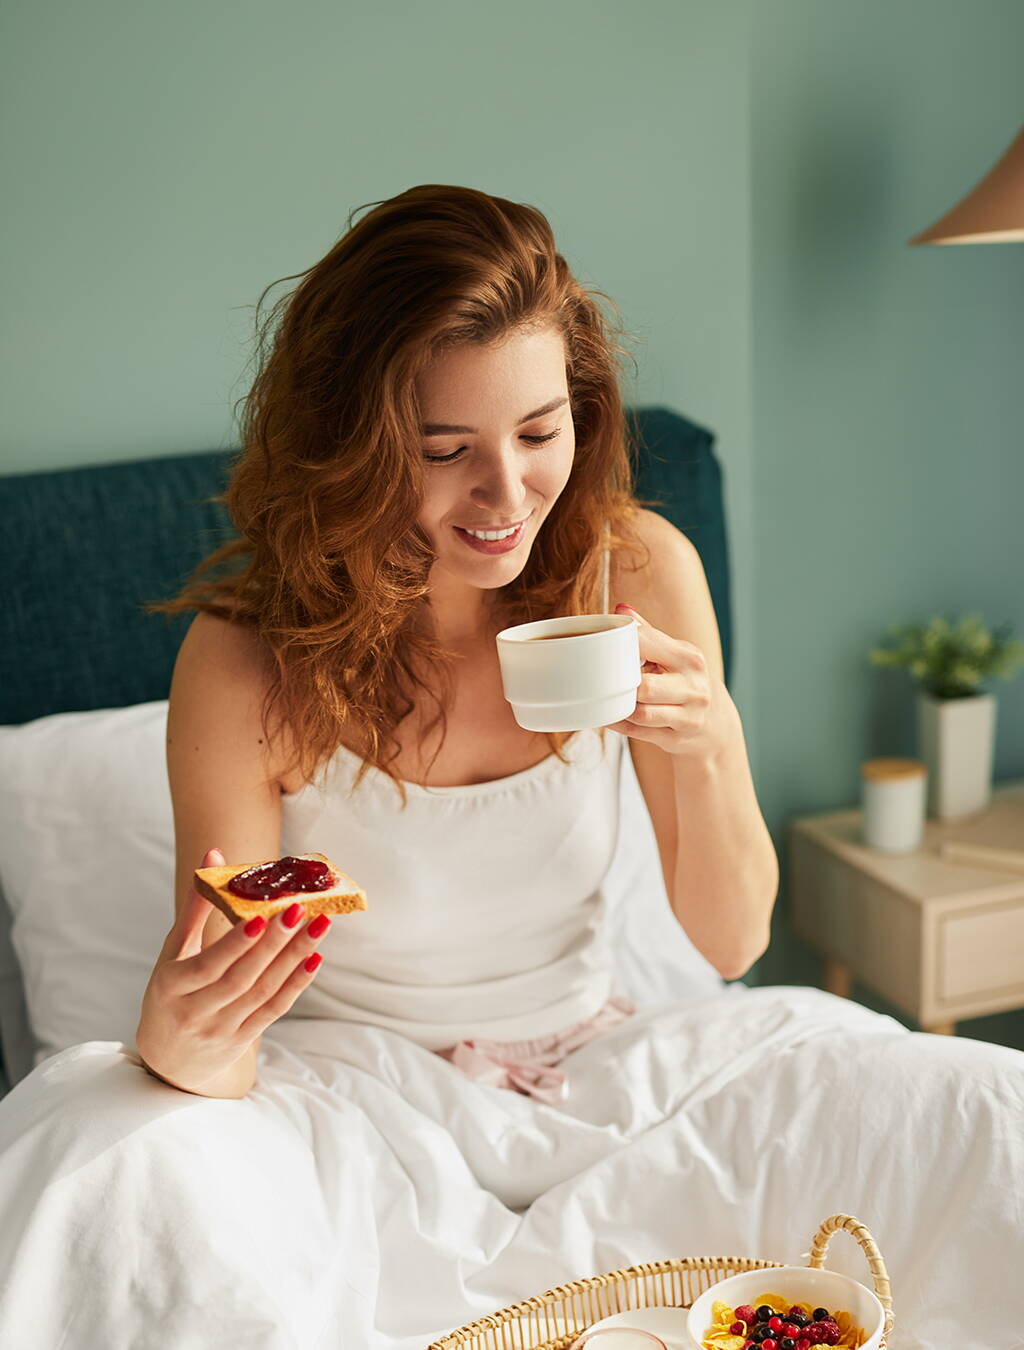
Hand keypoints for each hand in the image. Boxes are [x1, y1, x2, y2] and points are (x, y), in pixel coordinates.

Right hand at [135, 847, 329, 1092]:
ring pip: (263, 993)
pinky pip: (273, 1010)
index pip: (207, 965)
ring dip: (294, 958)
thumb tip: (213, 853)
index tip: (260, 916)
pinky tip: (314, 958)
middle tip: (301, 909)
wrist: (169, 1062)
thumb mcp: (174, 953)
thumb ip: (196, 906)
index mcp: (171, 987)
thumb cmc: (171, 993)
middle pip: (241, 978)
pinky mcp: (243, 1039)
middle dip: (274, 944)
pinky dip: (296, 985)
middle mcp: (196, 1012)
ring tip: (319, 925)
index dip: (235, 943)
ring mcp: (222, 1030)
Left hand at [603, 603, 731, 757]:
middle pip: (646, 687)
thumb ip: (648, 633)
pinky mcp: (676, 739)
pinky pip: (639, 732)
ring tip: (607, 697)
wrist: (716, 725)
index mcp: (690, 658)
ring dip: (620, 706)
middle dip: (623, 684)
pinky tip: (610, 715)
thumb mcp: (675, 654)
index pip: (649, 643)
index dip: (623, 644)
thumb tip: (621, 609)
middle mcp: (693, 687)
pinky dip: (620, 723)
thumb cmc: (686, 681)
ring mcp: (688, 716)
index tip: (605, 644)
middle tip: (605, 678)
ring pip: (641, 713)